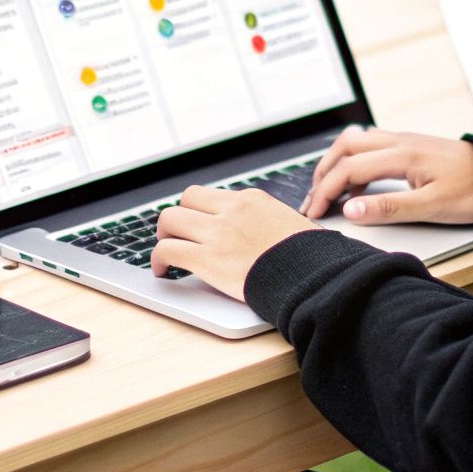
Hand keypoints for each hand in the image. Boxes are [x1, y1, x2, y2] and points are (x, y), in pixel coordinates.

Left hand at [153, 185, 318, 300]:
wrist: (313, 276)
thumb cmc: (309, 257)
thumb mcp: (292, 224)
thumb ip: (270, 222)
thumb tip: (271, 232)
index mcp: (252, 200)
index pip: (211, 195)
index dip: (199, 211)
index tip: (197, 225)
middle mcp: (231, 211)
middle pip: (185, 200)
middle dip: (177, 219)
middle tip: (176, 235)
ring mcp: (218, 234)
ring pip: (169, 221)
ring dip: (163, 236)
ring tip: (166, 253)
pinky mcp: (208, 260)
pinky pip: (167, 250)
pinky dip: (159, 260)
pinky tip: (163, 271)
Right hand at [301, 126, 472, 224]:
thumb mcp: (433, 207)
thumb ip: (389, 208)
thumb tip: (351, 210)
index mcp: (402, 155)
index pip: (349, 169)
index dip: (326, 191)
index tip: (315, 213)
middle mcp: (399, 142)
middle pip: (344, 147)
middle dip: (322, 173)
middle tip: (312, 201)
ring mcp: (404, 141)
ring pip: (355, 143)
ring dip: (336, 165)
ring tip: (327, 192)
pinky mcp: (410, 147)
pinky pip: (370, 148)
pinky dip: (354, 164)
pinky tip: (357, 187)